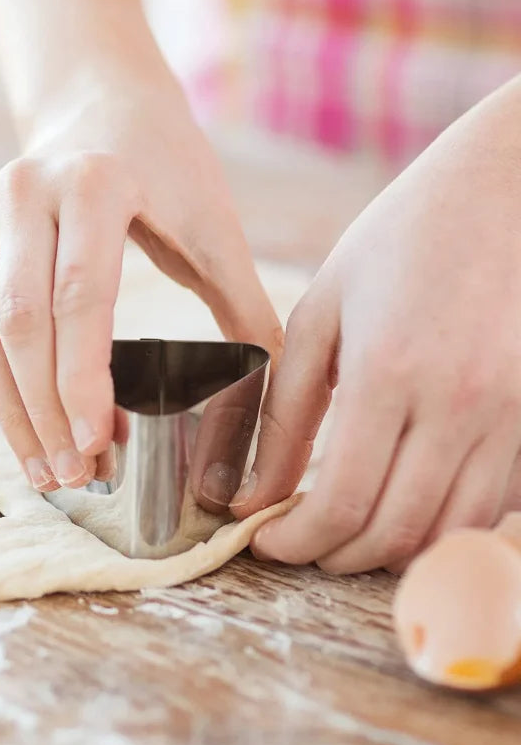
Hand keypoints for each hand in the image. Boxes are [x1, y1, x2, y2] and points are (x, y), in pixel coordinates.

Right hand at [0, 64, 282, 491]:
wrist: (98, 103)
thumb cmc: (167, 167)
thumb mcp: (214, 225)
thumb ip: (245, 306)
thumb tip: (278, 401)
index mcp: (93, 183)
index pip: (79, 297)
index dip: (82, 377)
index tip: (96, 443)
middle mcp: (24, 194)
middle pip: (19, 324)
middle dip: (44, 411)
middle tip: (76, 476)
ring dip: (13, 411)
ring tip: (48, 472)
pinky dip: (1, 386)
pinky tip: (30, 430)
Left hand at [231, 78, 520, 571]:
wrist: (507, 188)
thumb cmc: (400, 243)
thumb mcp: (323, 315)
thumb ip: (284, 413)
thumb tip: (250, 495)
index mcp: (391, 371)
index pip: (342, 503)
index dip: (298, 543)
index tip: (267, 542)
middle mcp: (463, 403)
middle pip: (396, 532)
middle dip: (336, 556)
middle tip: (303, 541)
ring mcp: (515, 413)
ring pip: (450, 531)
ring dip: (391, 550)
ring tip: (348, 529)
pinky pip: (496, 506)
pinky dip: (443, 523)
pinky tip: (405, 499)